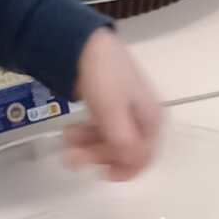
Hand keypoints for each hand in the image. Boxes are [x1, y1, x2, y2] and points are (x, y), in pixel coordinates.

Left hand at [65, 29, 162, 182]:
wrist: (85, 43)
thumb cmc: (104, 78)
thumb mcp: (113, 113)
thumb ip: (124, 142)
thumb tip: (133, 165)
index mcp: (151, 119)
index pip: (145, 156)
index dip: (125, 169)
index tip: (102, 174)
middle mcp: (143, 117)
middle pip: (125, 150)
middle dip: (98, 156)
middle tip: (71, 157)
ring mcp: (127, 110)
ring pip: (111, 140)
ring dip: (89, 146)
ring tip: (66, 138)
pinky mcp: (110, 104)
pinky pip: (102, 128)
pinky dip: (88, 134)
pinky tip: (71, 131)